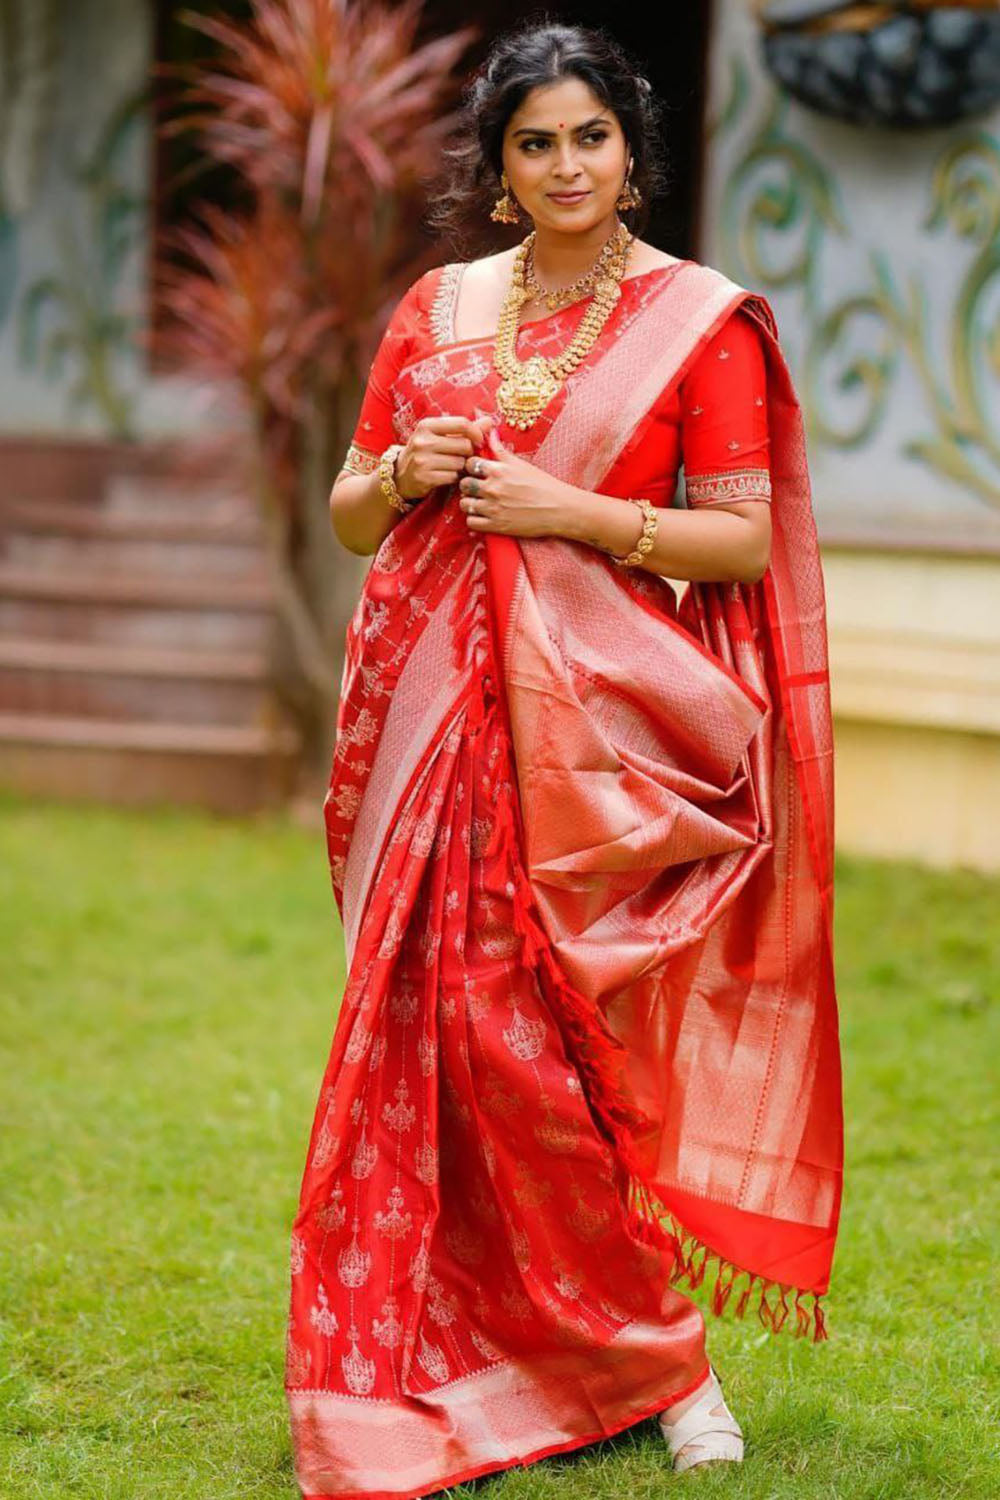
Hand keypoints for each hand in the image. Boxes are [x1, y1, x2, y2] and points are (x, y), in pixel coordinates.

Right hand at [395, 415, 491, 501]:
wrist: (401, 475)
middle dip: (468, 452)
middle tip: (461, 456)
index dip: (476, 432)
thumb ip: (465, 429)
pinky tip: (446, 475)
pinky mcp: (424, 478)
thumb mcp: (440, 436)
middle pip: (464, 445)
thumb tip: (490, 421)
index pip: (462, 423)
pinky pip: (452, 477)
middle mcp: (423, 441)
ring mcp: (422, 460)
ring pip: (460, 463)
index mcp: (427, 425)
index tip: (479, 440)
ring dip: (461, 467)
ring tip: (452, 466)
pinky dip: (453, 477)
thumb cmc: (426, 451)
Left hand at [457, 418, 568, 538]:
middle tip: (476, 488)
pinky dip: (474, 519)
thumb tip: (490, 431)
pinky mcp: (496, 525)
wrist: (558, 509)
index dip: (471, 467)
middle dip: (468, 485)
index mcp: (498, 470)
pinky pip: (471, 522)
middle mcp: (493, 488)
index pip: (469, 463)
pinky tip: (483, 515)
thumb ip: (500, 449)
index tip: (477, 472)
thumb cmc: (542, 484)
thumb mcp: (521, 464)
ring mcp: (493, 508)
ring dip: (469, 503)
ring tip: (479, 502)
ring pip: (464, 504)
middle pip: (464, 484)